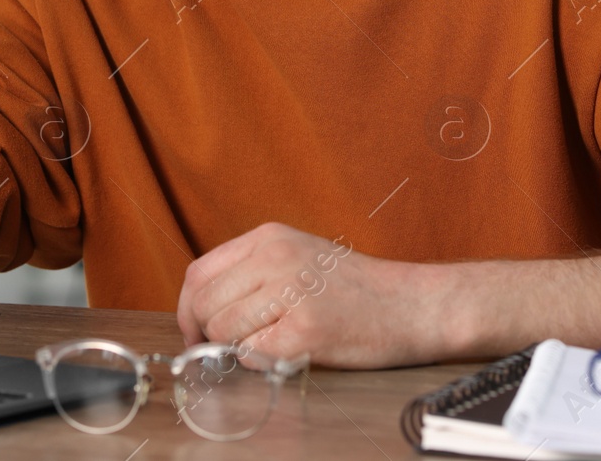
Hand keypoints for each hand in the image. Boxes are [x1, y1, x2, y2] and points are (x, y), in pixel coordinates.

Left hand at [176, 222, 446, 369]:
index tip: (196, 329)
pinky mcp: (306, 329)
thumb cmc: (355, 288)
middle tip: (230, 346)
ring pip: (224, 331)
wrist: (411, 304)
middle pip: (205, 303)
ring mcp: (291, 291)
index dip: (189, 307)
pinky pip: (253, 355)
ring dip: (237, 348)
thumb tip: (202, 306)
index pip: (199, 272)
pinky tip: (288, 351)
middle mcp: (275, 257)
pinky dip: (261, 362)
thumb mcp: (298, 255)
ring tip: (271, 344)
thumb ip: (252, 271)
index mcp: (269, 237)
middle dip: (207, 333)